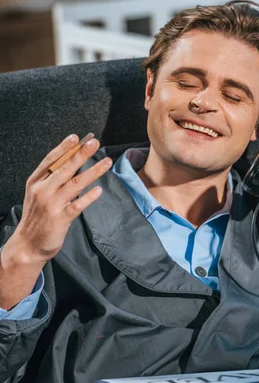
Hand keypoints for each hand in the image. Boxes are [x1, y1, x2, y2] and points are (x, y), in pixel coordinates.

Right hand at [12, 134, 111, 264]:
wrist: (27, 245)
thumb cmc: (37, 216)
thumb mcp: (38, 193)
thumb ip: (52, 178)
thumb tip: (73, 160)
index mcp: (36, 181)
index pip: (50, 160)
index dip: (64, 147)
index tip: (76, 137)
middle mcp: (42, 190)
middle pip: (65, 168)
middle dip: (81, 154)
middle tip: (95, 143)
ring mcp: (51, 204)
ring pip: (75, 183)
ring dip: (93, 172)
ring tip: (106, 162)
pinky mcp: (60, 218)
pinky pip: (77, 205)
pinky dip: (89, 197)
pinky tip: (99, 190)